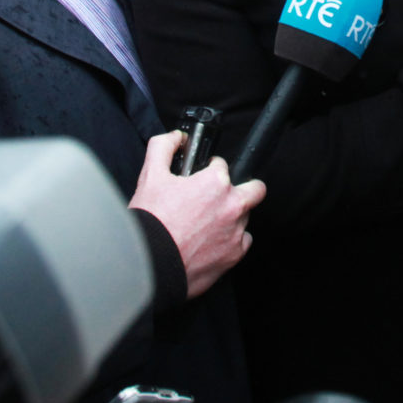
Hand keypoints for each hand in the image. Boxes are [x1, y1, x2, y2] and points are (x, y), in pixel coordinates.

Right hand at [130, 130, 265, 298]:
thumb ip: (163, 147)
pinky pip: (243, 242)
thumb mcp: (150, 176)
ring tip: (207, 223)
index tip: (200, 179)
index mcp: (216, 183)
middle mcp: (232, 206)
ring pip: (245, 217)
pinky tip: (211, 241)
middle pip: (254, 188)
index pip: (222, 166)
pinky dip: (231, 240)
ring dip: (231, 216)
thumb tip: (177, 137)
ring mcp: (236, 232)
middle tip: (220, 195)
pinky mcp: (234, 256)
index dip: (209, 170)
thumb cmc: (151, 222)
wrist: (149, 264)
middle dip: (242, 187)